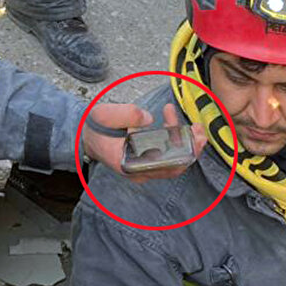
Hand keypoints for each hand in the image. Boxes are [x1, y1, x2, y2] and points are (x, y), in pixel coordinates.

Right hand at [82, 103, 207, 180]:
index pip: (163, 166)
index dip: (181, 153)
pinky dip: (175, 139)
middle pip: (174, 166)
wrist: (85, 134)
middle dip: (191, 148)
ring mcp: (145, 167)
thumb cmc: (94, 128)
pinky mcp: (148, 160)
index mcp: (129, 164)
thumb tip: (148, 119)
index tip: (192, 138)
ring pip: (173, 160)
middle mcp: (140, 170)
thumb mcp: (104, 115)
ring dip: (186, 142)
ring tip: (194, 125)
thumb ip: (126, 114)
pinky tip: (173, 121)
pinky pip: (167, 154)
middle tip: (200, 131)